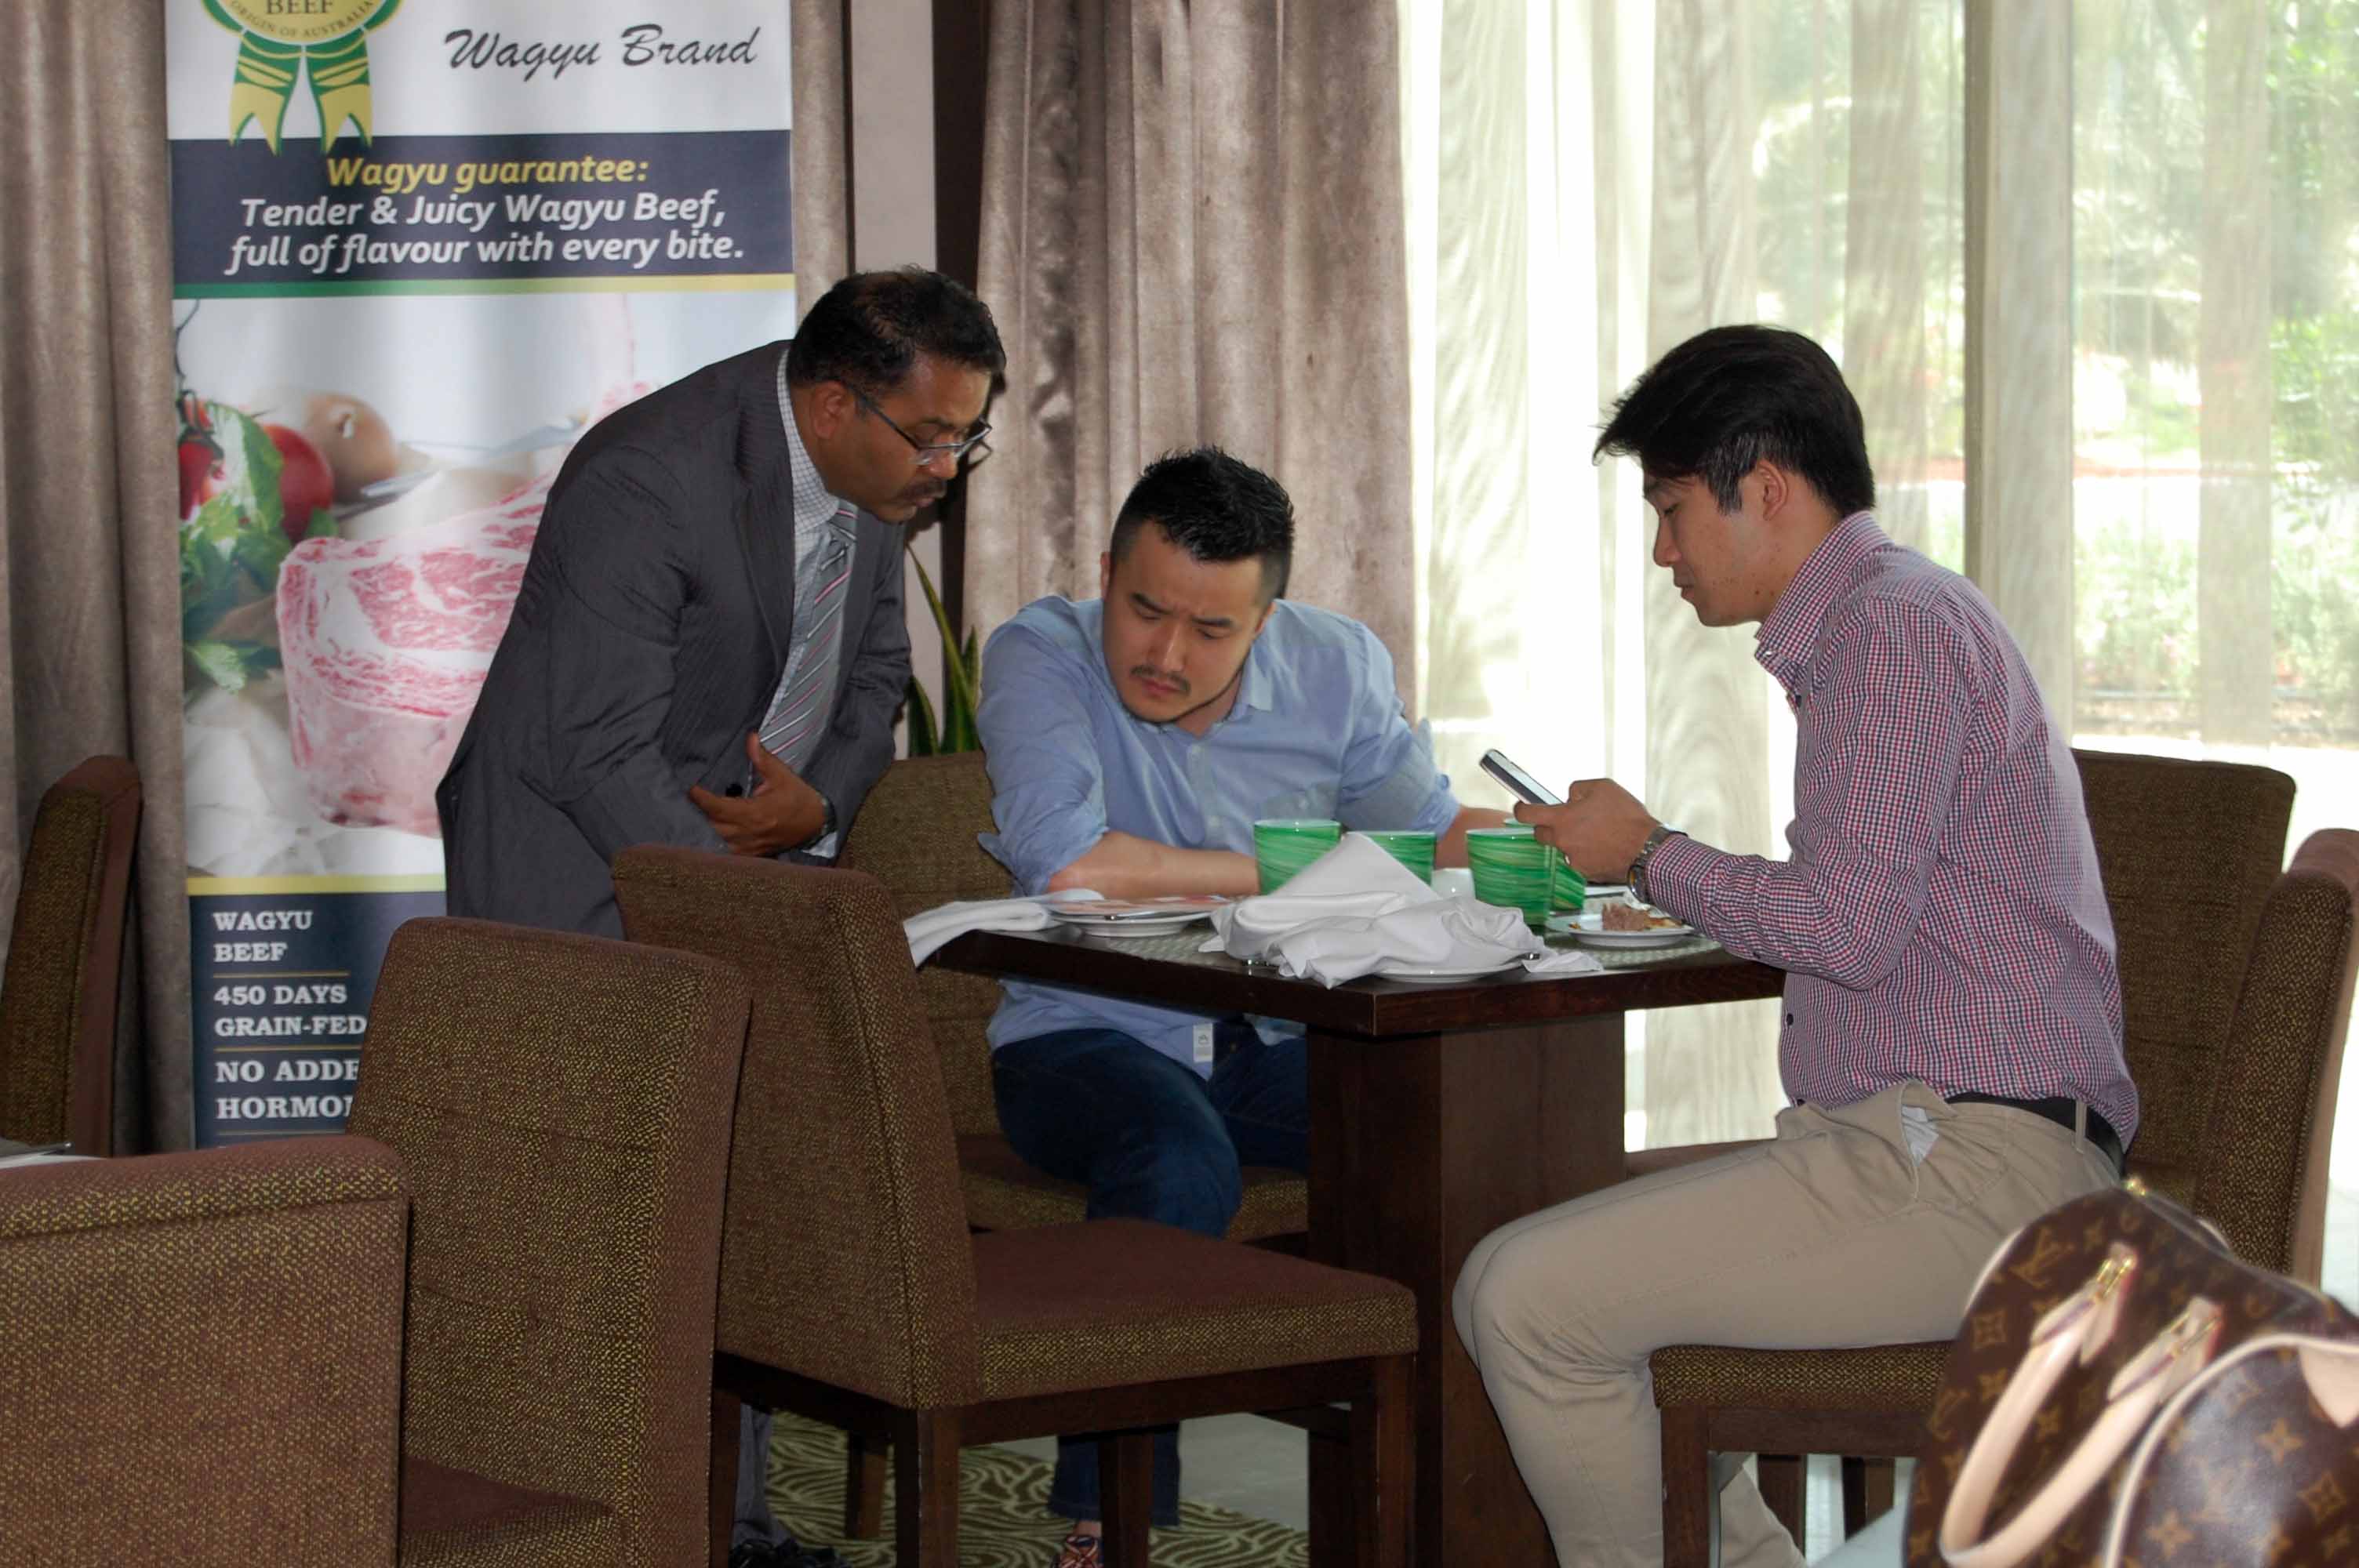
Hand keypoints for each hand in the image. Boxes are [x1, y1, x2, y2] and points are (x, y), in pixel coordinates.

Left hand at [688, 733, 828, 855]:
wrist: (817, 823)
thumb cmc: (799, 798)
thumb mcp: (783, 775)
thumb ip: (763, 759)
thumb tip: (751, 738)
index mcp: (756, 813)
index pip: (719, 807)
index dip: (701, 799)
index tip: (691, 788)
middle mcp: (750, 833)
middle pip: (714, 825)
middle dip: (702, 812)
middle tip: (691, 798)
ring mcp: (750, 846)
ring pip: (718, 840)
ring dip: (709, 826)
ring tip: (700, 813)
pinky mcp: (753, 853)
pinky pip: (728, 851)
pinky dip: (719, 841)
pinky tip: (715, 830)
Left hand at [1514, 778, 1657, 881]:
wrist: (1648, 850)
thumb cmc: (1627, 817)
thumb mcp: (1603, 787)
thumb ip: (1578, 789)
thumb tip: (1569, 797)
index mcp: (1563, 819)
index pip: (1528, 815)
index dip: (1521, 809)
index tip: (1520, 807)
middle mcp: (1563, 842)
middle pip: (1542, 835)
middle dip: (1549, 826)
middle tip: (1568, 820)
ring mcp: (1574, 860)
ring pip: (1564, 847)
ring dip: (1573, 840)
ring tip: (1598, 833)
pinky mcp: (1587, 873)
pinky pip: (1580, 860)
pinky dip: (1588, 853)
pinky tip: (1606, 846)